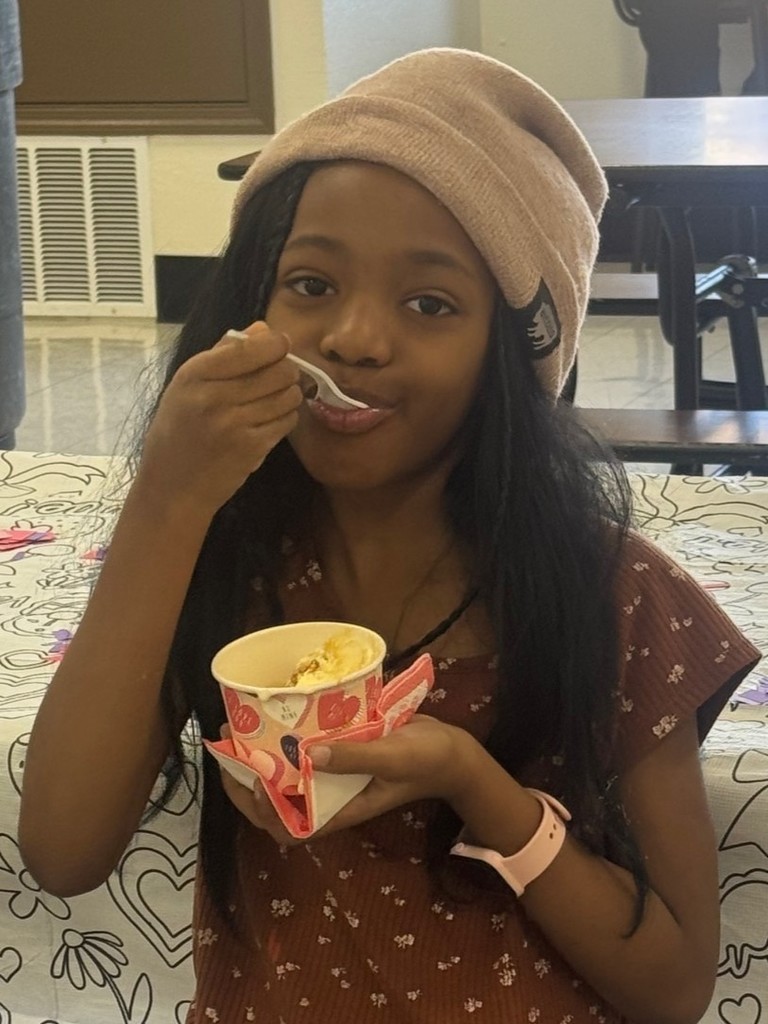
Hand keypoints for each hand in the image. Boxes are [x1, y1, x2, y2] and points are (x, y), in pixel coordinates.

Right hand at [138, 322, 301, 517]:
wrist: (171, 487)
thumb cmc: (178, 431)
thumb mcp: (187, 386)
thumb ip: (224, 354)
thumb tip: (263, 329)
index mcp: (195, 375)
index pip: (250, 347)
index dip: (276, 343)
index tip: (281, 345)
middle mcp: (214, 398)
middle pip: (278, 369)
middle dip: (287, 369)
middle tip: (281, 375)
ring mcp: (234, 425)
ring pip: (288, 395)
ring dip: (290, 394)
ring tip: (276, 398)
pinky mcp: (252, 448)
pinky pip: (287, 421)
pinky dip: (286, 417)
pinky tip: (271, 420)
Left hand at [218, 717, 479, 844]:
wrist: (453, 750)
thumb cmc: (426, 760)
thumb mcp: (392, 757)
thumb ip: (354, 757)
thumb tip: (308, 755)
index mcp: (341, 809)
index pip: (290, 827)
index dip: (262, 812)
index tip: (250, 780)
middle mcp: (331, 796)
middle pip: (277, 802)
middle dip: (247, 780)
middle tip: (229, 746)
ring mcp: (336, 775)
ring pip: (287, 774)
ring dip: (262, 757)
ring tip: (242, 726)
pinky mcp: (343, 752)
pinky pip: (308, 751)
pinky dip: (290, 738)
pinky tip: (280, 713)